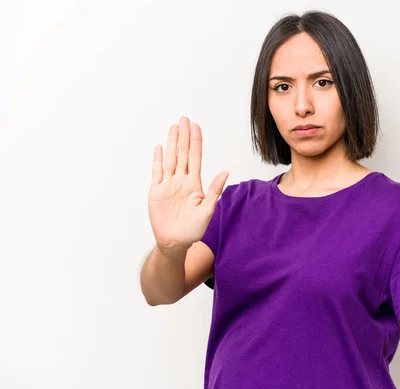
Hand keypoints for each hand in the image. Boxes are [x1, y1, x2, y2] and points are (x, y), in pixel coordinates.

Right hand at [148, 116, 228, 250]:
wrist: (175, 242)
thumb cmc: (193, 230)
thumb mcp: (207, 210)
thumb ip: (214, 190)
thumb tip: (225, 171)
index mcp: (194, 184)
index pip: (195, 158)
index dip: (196, 142)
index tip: (196, 127)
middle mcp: (181, 181)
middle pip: (182, 154)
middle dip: (184, 136)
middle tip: (184, 119)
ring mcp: (168, 185)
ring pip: (170, 159)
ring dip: (172, 143)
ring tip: (173, 127)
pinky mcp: (156, 191)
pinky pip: (157, 172)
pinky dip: (158, 160)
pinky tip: (160, 148)